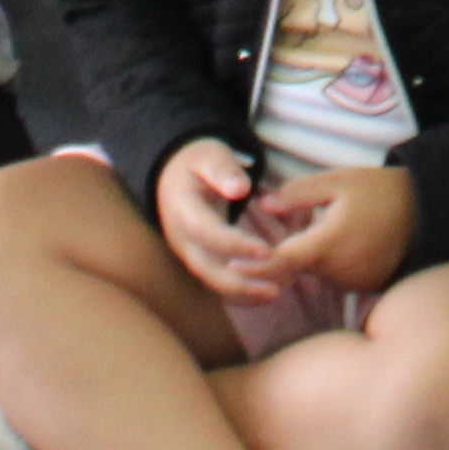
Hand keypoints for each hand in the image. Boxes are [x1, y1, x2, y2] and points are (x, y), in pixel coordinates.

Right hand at [157, 141, 283, 304]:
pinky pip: (218, 282)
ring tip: (275, 293)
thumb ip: (224, 171)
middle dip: (240, 284)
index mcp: (183, 211)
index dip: (236, 245)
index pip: (207, 233)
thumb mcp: (209, 156)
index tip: (267, 251)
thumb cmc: (197, 164)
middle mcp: (183, 240)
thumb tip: (241, 188)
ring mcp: (190, 254)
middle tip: (275, 289)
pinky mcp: (200, 262)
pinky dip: (241, 292)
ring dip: (243, 293)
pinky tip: (266, 293)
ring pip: (213, 282)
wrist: (173, 177)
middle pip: (207, 270)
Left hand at [250, 164, 416, 296]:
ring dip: (306, 258)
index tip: (231, 264)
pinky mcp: (363, 286)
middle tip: (267, 237)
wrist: (427, 212)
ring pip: (313, 273)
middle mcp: (337, 270)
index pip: (282, 261)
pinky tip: (341, 240)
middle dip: (279, 256)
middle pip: (295, 268)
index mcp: (327, 244)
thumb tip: (263, 205)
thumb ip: (298, 194)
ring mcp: (351, 282)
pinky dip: (327, 263)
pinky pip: (333, 277)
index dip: (255, 264)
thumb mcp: (339, 181)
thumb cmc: (380, 191)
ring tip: (317, 231)